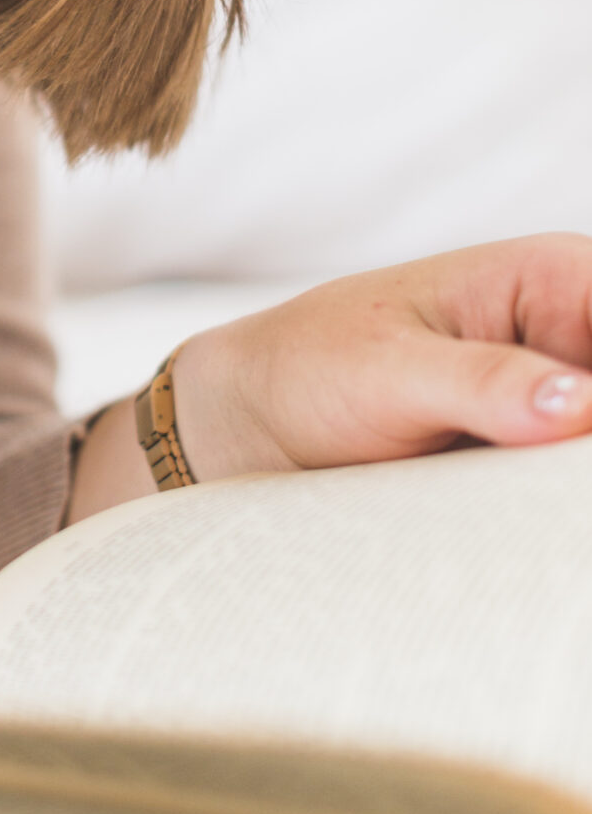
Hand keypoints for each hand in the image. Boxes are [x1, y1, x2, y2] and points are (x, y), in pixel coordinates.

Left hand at [172, 235, 591, 478]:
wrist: (255, 425)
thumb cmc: (310, 365)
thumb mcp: (387, 369)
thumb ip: (483, 382)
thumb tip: (582, 404)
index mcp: (554, 278)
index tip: (570, 428)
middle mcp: (575, 338)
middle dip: (576, 460)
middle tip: (543, 489)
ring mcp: (566, 408)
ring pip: (587, 463)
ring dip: (568, 490)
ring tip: (515, 502)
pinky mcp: (541, 465)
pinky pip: (569, 495)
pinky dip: (560, 516)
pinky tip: (541, 536)